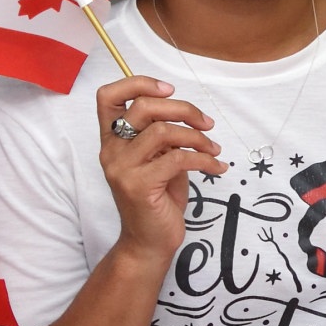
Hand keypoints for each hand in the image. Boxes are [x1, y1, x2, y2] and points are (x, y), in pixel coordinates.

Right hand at [92, 74, 221, 262]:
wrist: (149, 243)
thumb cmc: (158, 199)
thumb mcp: (159, 159)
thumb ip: (164, 135)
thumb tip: (188, 112)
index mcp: (112, 140)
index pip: (108, 96)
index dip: (138, 83)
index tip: (169, 90)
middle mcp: (111, 151)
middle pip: (143, 107)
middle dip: (183, 108)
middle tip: (207, 122)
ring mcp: (122, 169)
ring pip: (162, 131)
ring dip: (197, 137)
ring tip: (214, 149)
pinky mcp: (139, 186)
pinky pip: (177, 159)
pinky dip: (204, 159)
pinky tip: (217, 167)